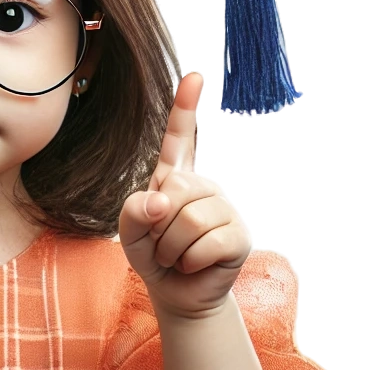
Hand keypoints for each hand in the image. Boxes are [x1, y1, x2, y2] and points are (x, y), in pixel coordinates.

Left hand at [118, 71, 251, 318]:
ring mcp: (227, 208)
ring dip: (171, 247)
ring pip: (189, 219)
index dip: (185, 107)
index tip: (194, 75)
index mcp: (175, 178)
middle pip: (176, 190)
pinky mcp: (241, 235)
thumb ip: (133, 212)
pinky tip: (195, 264)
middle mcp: (205, 186)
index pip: (179, 139)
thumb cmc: (153, 257)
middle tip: (162, 243)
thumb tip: (162, 201)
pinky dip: (189, 261)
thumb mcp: (129, 234)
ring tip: (177, 255)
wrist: (176, 294)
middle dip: (157, 226)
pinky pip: (206, 243)